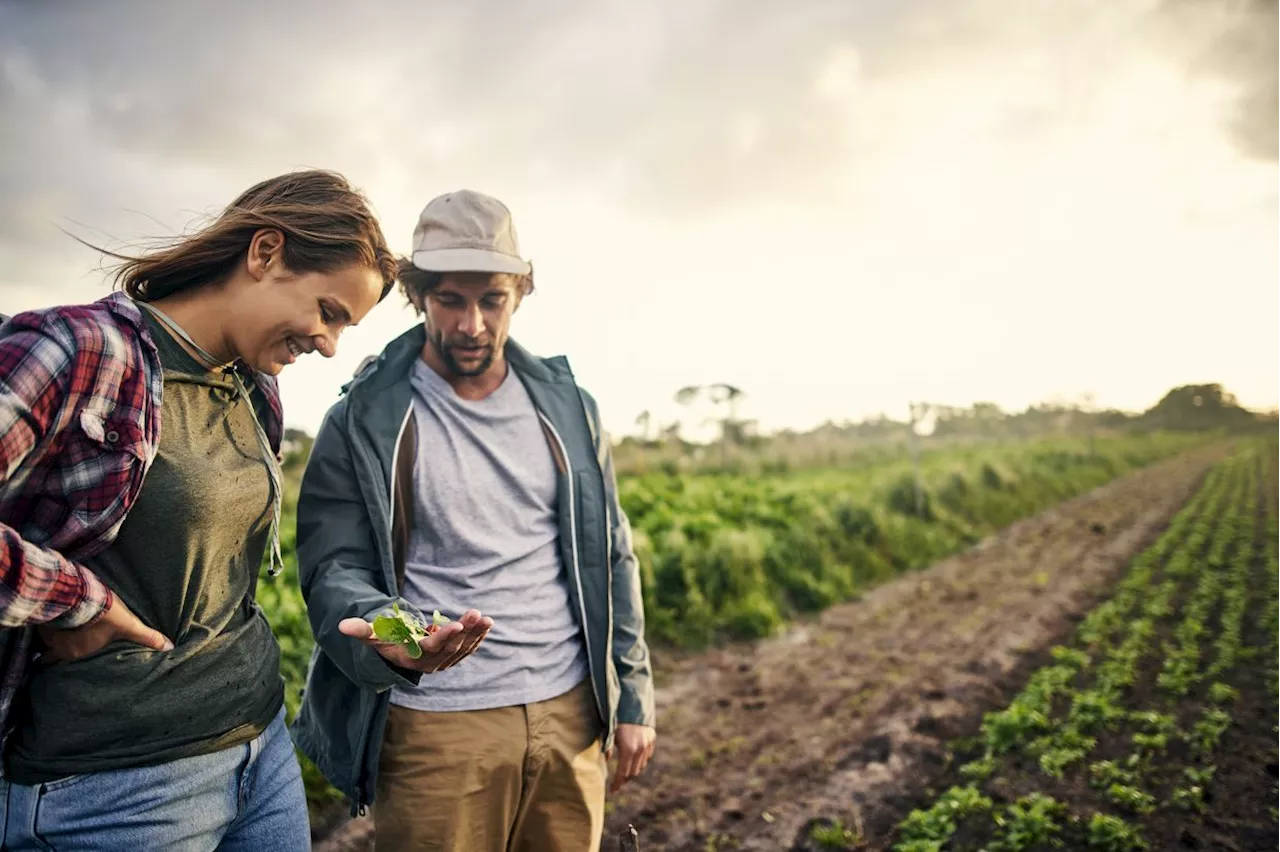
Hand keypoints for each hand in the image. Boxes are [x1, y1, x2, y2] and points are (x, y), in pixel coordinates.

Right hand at [38, 594, 173, 662]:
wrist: (81, 592)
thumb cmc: (106, 613)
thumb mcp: (129, 625)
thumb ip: (147, 637)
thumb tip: (169, 647)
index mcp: (75, 652)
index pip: (63, 662)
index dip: (61, 661)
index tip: (61, 659)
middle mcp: (57, 647)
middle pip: (50, 653)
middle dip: (52, 650)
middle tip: (56, 647)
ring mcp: (46, 632)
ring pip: (42, 639)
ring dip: (48, 635)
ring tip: (52, 632)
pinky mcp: (42, 616)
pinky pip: (38, 625)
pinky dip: (43, 622)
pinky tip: (45, 615)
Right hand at [339, 608, 492, 673]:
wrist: (399, 653)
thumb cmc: (385, 641)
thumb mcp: (374, 636)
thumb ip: (361, 630)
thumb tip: (342, 625)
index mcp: (413, 658)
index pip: (431, 649)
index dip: (444, 638)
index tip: (457, 626)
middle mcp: (431, 663)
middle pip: (451, 647)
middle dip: (465, 630)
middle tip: (475, 613)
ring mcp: (444, 661)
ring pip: (463, 648)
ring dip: (475, 633)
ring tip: (484, 617)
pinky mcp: (453, 656)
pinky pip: (468, 648)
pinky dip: (478, 636)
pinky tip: (486, 623)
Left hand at [607, 723, 655, 793]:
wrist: (632, 703)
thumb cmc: (616, 719)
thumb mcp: (609, 734)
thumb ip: (607, 748)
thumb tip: (607, 760)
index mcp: (628, 750)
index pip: (622, 773)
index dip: (617, 783)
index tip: (612, 790)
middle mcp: (640, 749)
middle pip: (633, 772)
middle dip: (624, 778)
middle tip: (617, 781)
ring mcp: (647, 744)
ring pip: (641, 765)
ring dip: (633, 770)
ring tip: (624, 771)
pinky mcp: (652, 738)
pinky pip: (647, 755)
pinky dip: (640, 760)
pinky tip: (633, 760)